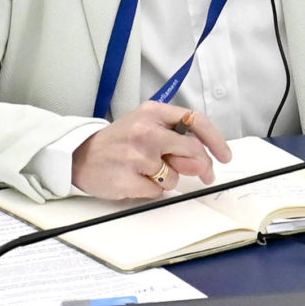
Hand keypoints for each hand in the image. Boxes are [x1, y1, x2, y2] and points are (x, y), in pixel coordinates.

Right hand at [71, 102, 234, 199]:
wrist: (80, 156)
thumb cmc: (117, 142)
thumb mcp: (145, 128)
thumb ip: (175, 141)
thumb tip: (201, 163)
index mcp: (152, 113)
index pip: (195, 121)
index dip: (215, 140)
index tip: (224, 155)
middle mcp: (145, 131)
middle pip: (192, 151)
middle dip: (202, 167)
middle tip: (203, 175)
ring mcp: (136, 155)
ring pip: (174, 176)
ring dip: (167, 179)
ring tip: (146, 171)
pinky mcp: (128, 178)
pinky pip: (157, 192)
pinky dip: (151, 190)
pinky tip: (135, 179)